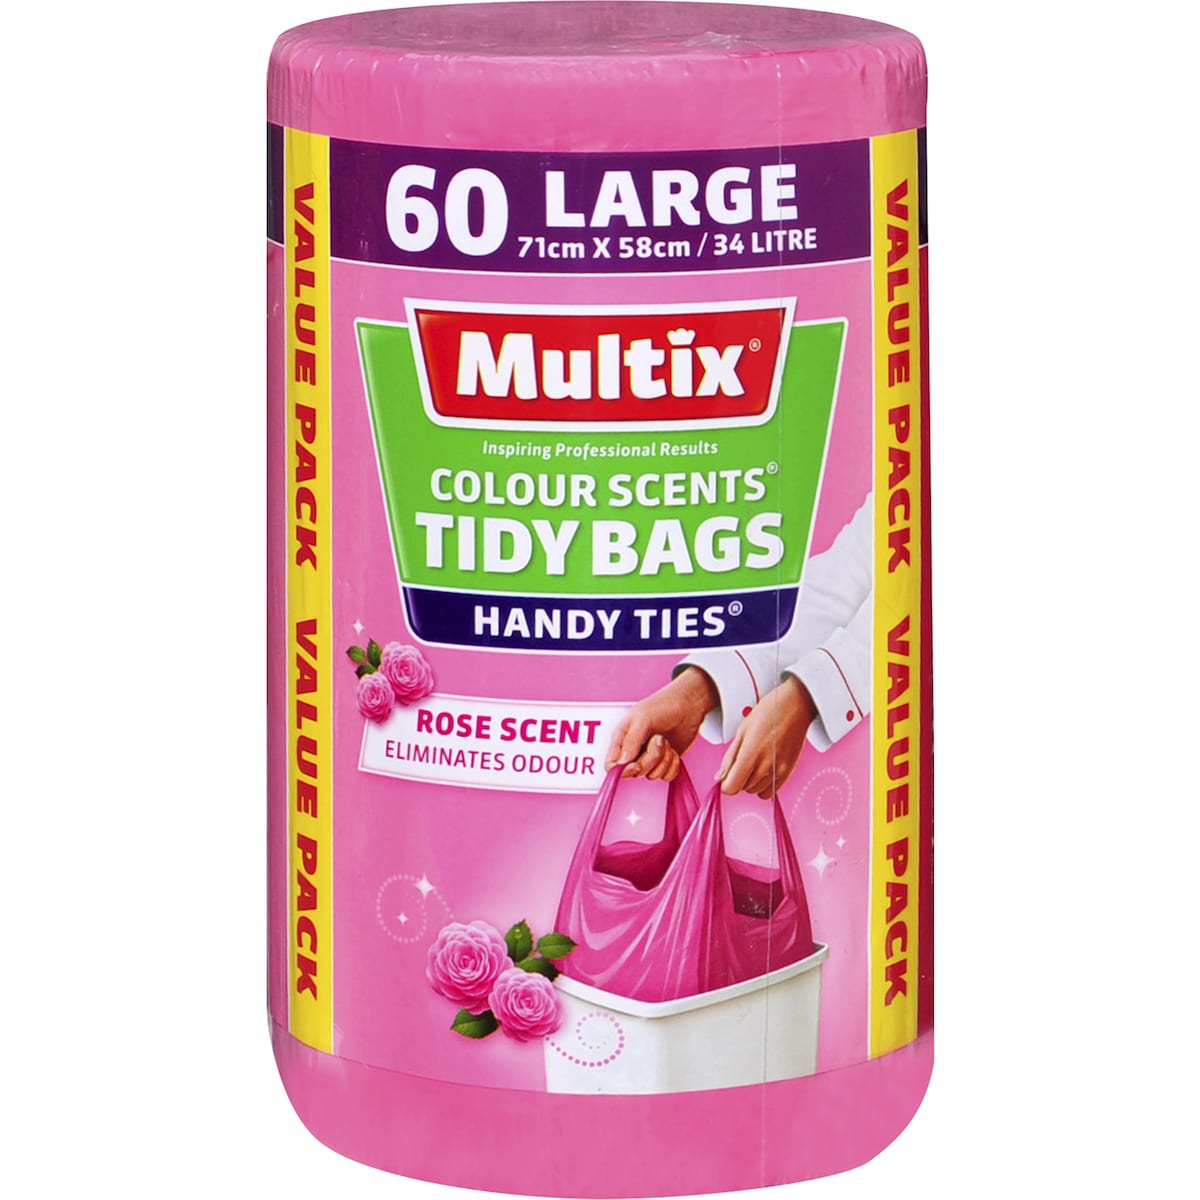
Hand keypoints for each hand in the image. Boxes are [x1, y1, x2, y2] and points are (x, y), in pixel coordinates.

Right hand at [606, 667, 717, 780]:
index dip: (622, 771)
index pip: (612, 766)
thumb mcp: (642, 719)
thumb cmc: (663, 705)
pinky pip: (667, 776)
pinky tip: (673, 750)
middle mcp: (634, 751)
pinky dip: (673, 766)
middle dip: (650, 759)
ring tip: (666, 741)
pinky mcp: (665, 762)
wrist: (689, 705)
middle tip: (658, 740)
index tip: (637, 765)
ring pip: (652, 775)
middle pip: (634, 772)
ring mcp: (650, 757)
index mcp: (622, 739)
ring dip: (663, 760)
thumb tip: (622, 763)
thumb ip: (630, 742)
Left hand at [716, 676, 815, 798]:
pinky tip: (765, 767)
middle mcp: (766, 766)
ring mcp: (779, 771)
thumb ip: (730, 757)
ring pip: (755, 791)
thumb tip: (720, 778)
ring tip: (756, 760)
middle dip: (739, 778)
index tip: (727, 774)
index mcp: (751, 754)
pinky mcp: (788, 772)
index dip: (725, 784)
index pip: (731, 788)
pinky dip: (764, 784)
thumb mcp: (742, 730)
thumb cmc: (768, 713)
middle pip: (742, 789)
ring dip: (751, 781)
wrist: (796, 706)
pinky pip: (770, 792)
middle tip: (744, 758)